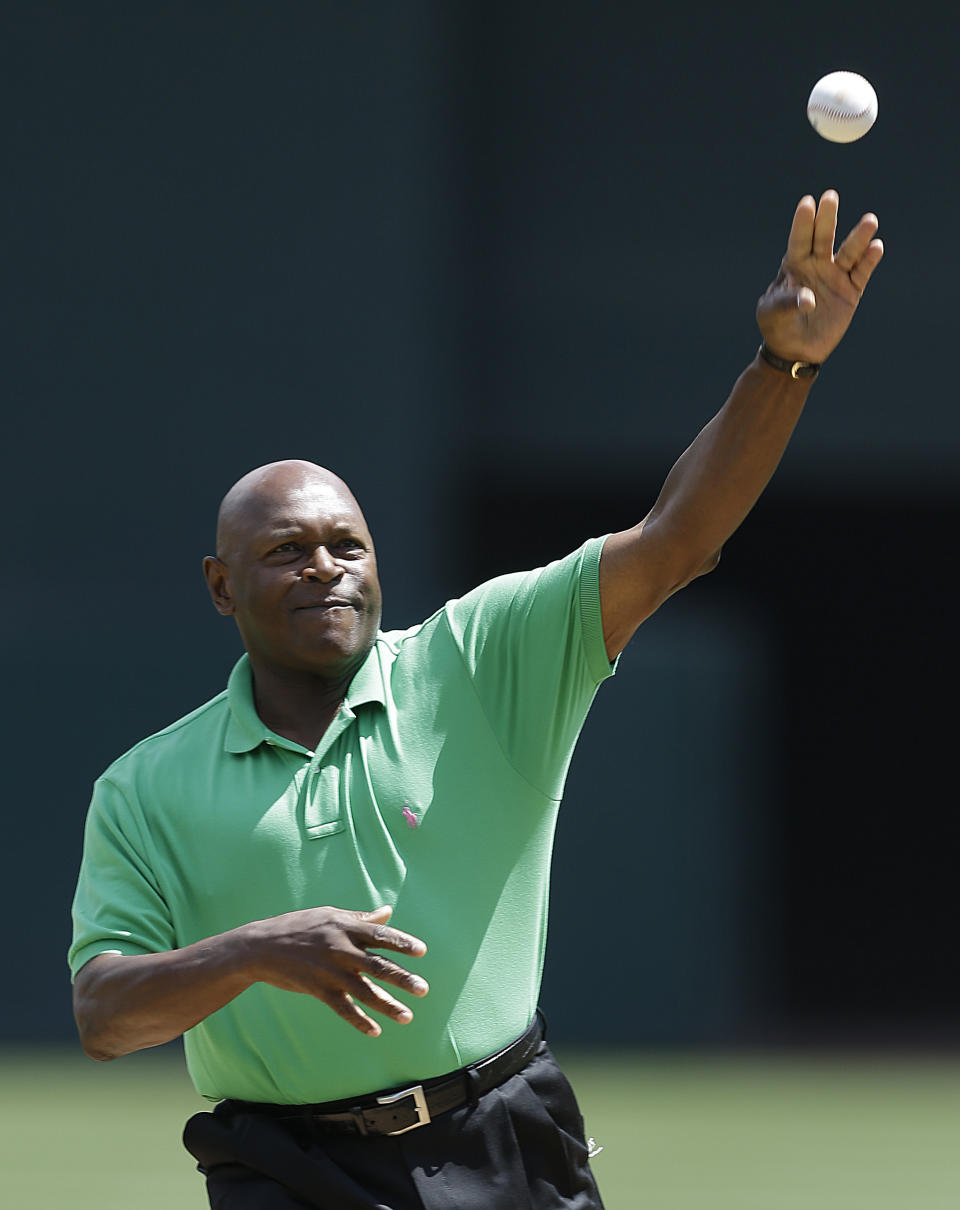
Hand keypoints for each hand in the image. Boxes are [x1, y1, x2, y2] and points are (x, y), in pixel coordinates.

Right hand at [243, 904, 428, 1035]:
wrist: (260, 947)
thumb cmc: (299, 926)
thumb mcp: (330, 915)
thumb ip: (360, 918)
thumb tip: (388, 911)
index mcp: (345, 926)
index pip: (380, 934)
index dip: (402, 942)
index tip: (421, 951)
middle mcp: (341, 948)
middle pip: (378, 965)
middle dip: (402, 978)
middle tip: (424, 989)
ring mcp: (330, 971)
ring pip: (365, 991)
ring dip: (387, 1005)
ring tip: (408, 1016)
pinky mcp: (318, 990)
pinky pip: (343, 1008)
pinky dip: (360, 1021)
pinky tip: (376, 1031)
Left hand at [756, 189, 882, 363]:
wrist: (795, 350)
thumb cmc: (777, 326)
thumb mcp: (772, 314)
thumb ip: (787, 302)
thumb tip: (808, 299)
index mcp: (794, 265)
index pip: (799, 240)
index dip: (803, 223)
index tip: (807, 203)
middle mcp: (817, 265)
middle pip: (824, 238)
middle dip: (827, 218)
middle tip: (831, 197)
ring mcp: (835, 276)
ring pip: (849, 252)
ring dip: (859, 237)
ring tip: (870, 221)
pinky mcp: (851, 291)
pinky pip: (862, 272)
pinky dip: (869, 260)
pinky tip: (876, 247)